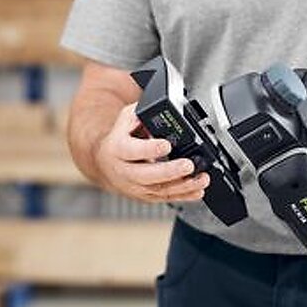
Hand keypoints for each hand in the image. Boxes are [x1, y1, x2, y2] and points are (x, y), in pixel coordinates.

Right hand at [94, 103, 208, 203]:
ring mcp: (135, 186)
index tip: (166, 144)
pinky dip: (184, 195)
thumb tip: (159, 108)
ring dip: (183, 186)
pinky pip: (166, 198)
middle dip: (170, 171)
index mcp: (118, 149)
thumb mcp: (125, 119)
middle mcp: (125, 171)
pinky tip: (198, 190)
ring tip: (201, 178)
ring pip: (159, 190)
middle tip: (189, 165)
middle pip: (147, 175)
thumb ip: (140, 113)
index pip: (133, 151)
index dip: (150, 149)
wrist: (105, 163)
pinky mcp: (146, 196)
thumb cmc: (120, 139)